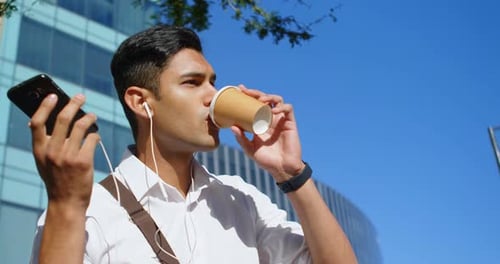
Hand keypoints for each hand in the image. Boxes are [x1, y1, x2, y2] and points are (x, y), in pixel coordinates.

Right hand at [30, 94, 99, 209]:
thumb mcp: (43, 162)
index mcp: (39, 150)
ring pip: (81, 126)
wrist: (66, 202)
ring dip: (89, 117)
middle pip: (62, 119)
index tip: (53, 96)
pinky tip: (96, 135)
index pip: (37, 122)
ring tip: (93, 116)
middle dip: (73, 104)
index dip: (45, 106)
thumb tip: (36, 121)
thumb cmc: (56, 180)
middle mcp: (52, 151)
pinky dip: (95, 134)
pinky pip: (92, 138)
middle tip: (81, 97)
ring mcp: (68, 156)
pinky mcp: (83, 161)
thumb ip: (42, 144)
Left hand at [231, 85, 304, 181]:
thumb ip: (241, 138)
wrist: (282, 169)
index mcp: (260, 123)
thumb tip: (232, 127)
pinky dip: (281, 107)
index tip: (239, 89)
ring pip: (277, 100)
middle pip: (265, 99)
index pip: (254, 105)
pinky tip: (273, 111)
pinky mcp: (290, 123)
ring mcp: (281, 120)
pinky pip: (288, 109)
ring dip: (269, 96)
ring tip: (261, 99)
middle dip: (256, 93)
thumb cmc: (267, 161)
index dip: (248, 95)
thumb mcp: (250, 149)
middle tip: (247, 92)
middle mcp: (270, 119)